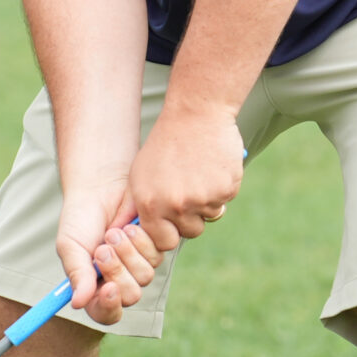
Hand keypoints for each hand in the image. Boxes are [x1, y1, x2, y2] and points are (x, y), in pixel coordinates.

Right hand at [54, 183, 156, 325]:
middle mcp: (120, 279)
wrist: (102, 185)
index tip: (109, 289)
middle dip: (117, 272)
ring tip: (114, 232)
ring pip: (146, 275)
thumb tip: (78, 304)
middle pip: (131, 296)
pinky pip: (159, 254)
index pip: (106, 313)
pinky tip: (131, 224)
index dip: (109, 307)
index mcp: (96, 286)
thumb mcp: (71, 245)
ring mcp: (140, 263)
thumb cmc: (81, 217)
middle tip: (103, 249)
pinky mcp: (157, 246)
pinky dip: (142, 239)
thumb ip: (77, 274)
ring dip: (128, 252)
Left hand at [125, 104, 244, 251]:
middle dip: (191, 218)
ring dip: (207, 201)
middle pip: (191, 232)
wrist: (196, 113)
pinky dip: (221, 186)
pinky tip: (212, 165)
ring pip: (210, 215)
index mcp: (151, 204)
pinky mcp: (226, 189)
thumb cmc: (164, 144)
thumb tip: (129, 233)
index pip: (163, 242)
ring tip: (198, 172)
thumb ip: (138, 208)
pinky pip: (225, 199)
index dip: (169, 234)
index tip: (172, 222)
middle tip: (188, 192)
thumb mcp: (139, 175)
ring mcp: (203, 198)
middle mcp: (177, 205)